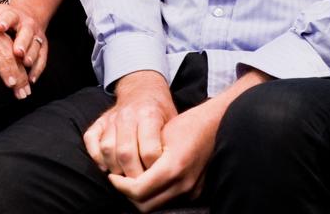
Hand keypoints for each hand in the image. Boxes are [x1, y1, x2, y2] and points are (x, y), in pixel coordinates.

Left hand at [0, 3, 47, 82]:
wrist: (28, 19)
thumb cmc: (7, 19)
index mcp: (14, 16)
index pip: (9, 17)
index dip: (5, 21)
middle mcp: (27, 25)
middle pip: (26, 33)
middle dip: (22, 42)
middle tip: (17, 52)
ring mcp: (36, 36)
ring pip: (35, 46)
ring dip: (31, 55)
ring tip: (26, 64)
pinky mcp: (42, 47)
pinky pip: (42, 58)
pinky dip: (37, 69)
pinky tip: (31, 79)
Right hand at [82, 70, 175, 177]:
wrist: (143, 88)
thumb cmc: (161, 111)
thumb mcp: (173, 122)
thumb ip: (170, 143)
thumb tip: (169, 173)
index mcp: (149, 115)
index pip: (149, 151)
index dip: (153, 169)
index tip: (157, 177)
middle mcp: (128, 115)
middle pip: (125, 153)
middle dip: (133, 175)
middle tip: (140, 185)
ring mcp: (111, 117)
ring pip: (106, 148)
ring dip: (114, 168)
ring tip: (125, 179)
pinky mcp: (99, 121)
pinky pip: (90, 140)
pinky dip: (96, 156)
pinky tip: (106, 167)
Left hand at [108, 67, 273, 210]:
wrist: (216, 125)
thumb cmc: (186, 124)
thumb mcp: (160, 134)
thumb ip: (142, 154)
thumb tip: (122, 171)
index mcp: (173, 166)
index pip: (138, 190)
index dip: (120, 185)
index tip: (113, 176)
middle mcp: (184, 183)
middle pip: (145, 205)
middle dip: (128, 195)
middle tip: (119, 180)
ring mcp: (191, 191)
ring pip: (157, 207)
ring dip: (142, 197)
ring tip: (132, 180)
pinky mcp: (195, 193)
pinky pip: (169, 201)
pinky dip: (155, 195)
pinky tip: (148, 180)